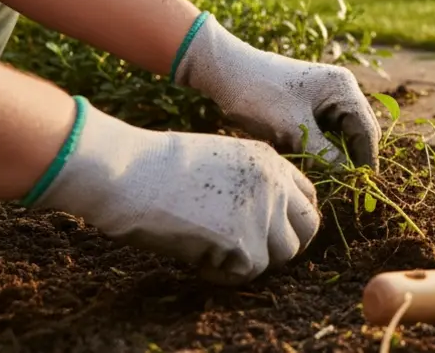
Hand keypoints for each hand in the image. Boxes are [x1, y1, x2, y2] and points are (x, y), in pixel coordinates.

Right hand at [29, 98, 319, 284]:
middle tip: (249, 253)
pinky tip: (197, 260)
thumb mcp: (219, 159)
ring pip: (282, 254)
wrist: (126, 172)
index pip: (306, 196)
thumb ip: (249, 182)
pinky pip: (249, 272)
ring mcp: (263, 211)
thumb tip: (262, 218)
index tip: (270, 233)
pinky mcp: (244, 240)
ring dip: (251, 261)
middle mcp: (275, 183)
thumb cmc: (155, 167)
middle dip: (283, 245)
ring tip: (213, 252)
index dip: (291, 219)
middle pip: (308, 228)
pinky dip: (224, 274)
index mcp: (269, 160)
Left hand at [174, 12, 380, 169]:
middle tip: (347, 186)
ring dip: (336, 154)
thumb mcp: (291, 128)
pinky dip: (321, 147)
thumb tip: (348, 176)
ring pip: (341, 133)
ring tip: (328, 178)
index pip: (366, 130)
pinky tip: (311, 163)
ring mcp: (326, 95)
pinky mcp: (310, 103)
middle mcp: (341, 89)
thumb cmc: (259, 94)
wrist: (225, 71)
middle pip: (359, 131)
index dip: (366, 160)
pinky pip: (325, 130)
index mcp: (343, 89)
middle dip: (353, 158)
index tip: (362, 187)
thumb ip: (324, 153)